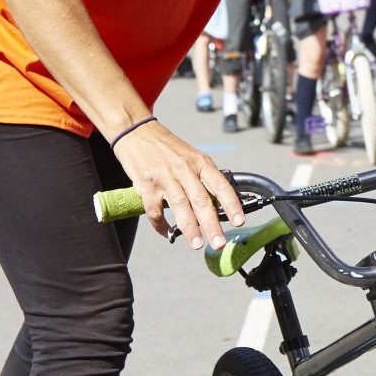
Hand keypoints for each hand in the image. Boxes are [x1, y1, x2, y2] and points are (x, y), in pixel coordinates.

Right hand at [110, 119, 245, 247]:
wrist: (136, 131)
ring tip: (196, 244)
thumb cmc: (166, 146)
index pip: (220, 185)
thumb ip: (203, 176)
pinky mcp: (146, 185)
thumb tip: (219, 203)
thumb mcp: (191, 155)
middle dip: (211, 225)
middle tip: (219, 242)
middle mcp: (184, 169)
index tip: (239, 221)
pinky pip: (155, 211)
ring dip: (190, 229)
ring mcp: (165, 177)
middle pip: (201, 200)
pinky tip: (167, 233)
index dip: (231, 204)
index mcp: (199, 161)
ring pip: (180, 207)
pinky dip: (161, 225)